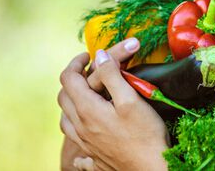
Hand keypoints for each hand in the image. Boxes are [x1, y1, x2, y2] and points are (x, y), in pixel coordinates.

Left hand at [58, 39, 168, 170]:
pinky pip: (76, 144)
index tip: (89, 55)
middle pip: (63, 97)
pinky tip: (87, 132)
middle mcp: (81, 127)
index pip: (68, 78)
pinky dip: (78, 132)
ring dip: (71, 102)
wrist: (151, 169)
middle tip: (89, 70)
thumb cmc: (144, 134)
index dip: (76, 62)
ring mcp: (85, 143)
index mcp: (87, 110)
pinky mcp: (94, 156)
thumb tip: (99, 55)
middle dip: (73, 78)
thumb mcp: (130, 98)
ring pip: (65, 119)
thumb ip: (112, 75)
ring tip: (86, 95)